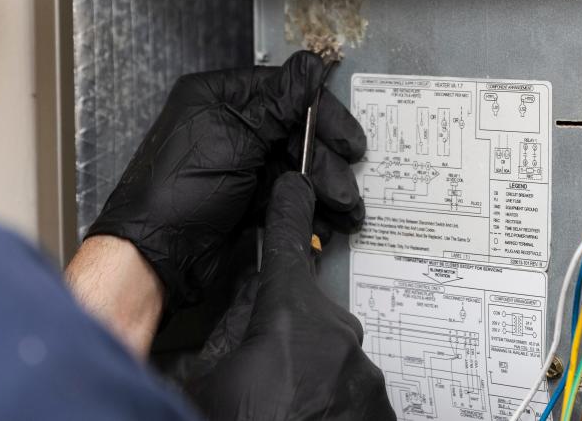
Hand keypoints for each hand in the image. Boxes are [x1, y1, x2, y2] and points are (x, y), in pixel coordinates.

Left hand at [86, 51, 365, 309]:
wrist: (154, 257)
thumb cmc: (178, 192)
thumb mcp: (237, 140)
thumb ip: (280, 103)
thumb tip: (311, 64)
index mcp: (219, 97)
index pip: (285, 92)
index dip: (322, 115)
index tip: (348, 139)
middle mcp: (229, 124)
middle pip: (294, 130)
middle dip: (323, 161)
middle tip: (344, 187)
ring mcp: (237, 161)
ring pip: (294, 165)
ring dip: (321, 188)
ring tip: (342, 211)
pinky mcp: (243, 195)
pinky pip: (284, 193)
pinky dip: (304, 206)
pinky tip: (322, 221)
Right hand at [188, 174, 394, 420]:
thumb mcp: (200, 384)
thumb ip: (209, 349)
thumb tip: (197, 344)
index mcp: (287, 320)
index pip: (285, 245)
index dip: (287, 212)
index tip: (297, 185)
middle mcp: (337, 340)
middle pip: (306, 322)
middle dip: (283, 345)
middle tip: (258, 387)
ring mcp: (366, 378)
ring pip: (332, 365)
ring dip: (309, 384)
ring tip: (281, 414)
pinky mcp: (384, 412)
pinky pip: (353, 397)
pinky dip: (331, 410)